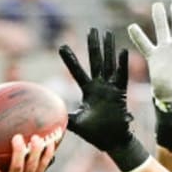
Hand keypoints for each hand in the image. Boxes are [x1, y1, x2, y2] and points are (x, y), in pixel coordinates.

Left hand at [59, 28, 148, 171]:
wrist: (113, 143)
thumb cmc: (96, 135)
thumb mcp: (77, 124)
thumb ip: (65, 118)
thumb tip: (48, 117)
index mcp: (89, 91)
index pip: (77, 72)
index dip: (70, 60)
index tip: (62, 46)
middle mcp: (100, 86)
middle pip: (96, 61)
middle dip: (93, 45)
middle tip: (92, 29)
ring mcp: (111, 88)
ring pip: (109, 64)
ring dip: (108, 48)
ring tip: (107, 33)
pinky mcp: (121, 93)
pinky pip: (122, 76)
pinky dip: (122, 64)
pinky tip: (123, 50)